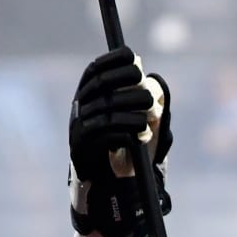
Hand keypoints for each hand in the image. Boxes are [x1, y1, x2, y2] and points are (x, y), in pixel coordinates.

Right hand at [68, 47, 172, 236]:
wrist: (104, 180)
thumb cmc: (122, 143)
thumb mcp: (133, 119)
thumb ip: (146, 101)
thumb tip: (158, 83)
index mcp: (88, 94)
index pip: (96, 69)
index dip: (113, 60)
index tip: (132, 56)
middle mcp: (80, 106)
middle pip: (100, 86)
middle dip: (124, 82)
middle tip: (146, 87)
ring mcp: (78, 127)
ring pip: (105, 111)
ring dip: (130, 112)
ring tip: (149, 117)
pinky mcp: (82, 148)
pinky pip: (102, 136)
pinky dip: (122, 133)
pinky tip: (137, 136)